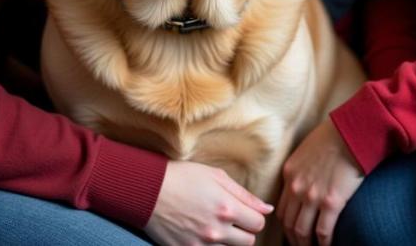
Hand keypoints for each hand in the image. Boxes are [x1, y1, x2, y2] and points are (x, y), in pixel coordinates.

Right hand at [145, 159, 272, 245]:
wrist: (149, 191)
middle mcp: (216, 231)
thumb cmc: (183, 177)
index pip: (258, 224)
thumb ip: (244, 195)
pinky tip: (201, 231)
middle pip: (248, 242)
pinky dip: (209, 245)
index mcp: (226, 209)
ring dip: (227, 239)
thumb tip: (267, 208)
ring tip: (214, 223)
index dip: (254, 216)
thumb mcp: (216, 176)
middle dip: (244, 231)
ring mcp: (201, 245)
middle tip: (232, 218)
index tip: (246, 211)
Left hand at [278, 118, 363, 245]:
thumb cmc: (331, 138)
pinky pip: (323, 232)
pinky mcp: (331, 202)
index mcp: (289, 174)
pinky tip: (328, 245)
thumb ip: (299, 171)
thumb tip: (302, 185)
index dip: (286, 226)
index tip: (293, 233)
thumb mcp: (305, 152)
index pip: (281, 209)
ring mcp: (313, 196)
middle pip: (288, 224)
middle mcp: (296, 187)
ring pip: (303, 232)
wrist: (350, 132)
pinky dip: (324, 243)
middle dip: (294, 240)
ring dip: (307, 244)